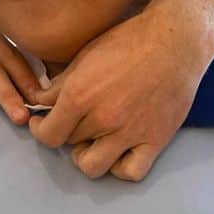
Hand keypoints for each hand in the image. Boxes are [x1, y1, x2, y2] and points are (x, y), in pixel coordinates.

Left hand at [28, 6, 210, 180]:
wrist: (175, 42)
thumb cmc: (129, 42)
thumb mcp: (85, 55)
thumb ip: (59, 84)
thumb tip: (39, 102)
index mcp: (80, 96)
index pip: (48, 134)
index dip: (40, 130)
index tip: (42, 123)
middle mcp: (103, 119)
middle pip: (70, 143)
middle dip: (67, 132)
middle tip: (74, 120)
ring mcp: (130, 133)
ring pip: (93, 166)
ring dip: (87, 156)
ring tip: (92, 140)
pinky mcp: (155, 140)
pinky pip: (131, 172)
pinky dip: (120, 167)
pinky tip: (118, 151)